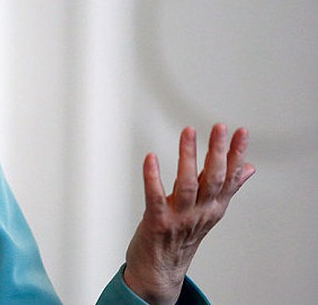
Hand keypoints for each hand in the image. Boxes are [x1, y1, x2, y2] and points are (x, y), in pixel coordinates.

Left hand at [123, 124, 254, 303]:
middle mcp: (200, 213)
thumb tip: (247, 168)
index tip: (241, 132)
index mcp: (213, 208)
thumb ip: (226, 188)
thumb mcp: (208, 212)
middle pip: (213, 179)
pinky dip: (153, 177)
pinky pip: (155, 197)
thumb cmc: (181, 238)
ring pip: (187, 184)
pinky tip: (151, 159)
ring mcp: (179, 218)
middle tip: (219, 128)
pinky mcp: (157, 221)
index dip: (237, 154)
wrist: (160, 271)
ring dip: (188, 157)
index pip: (230, 177)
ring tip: (188, 133)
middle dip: (217, 152)